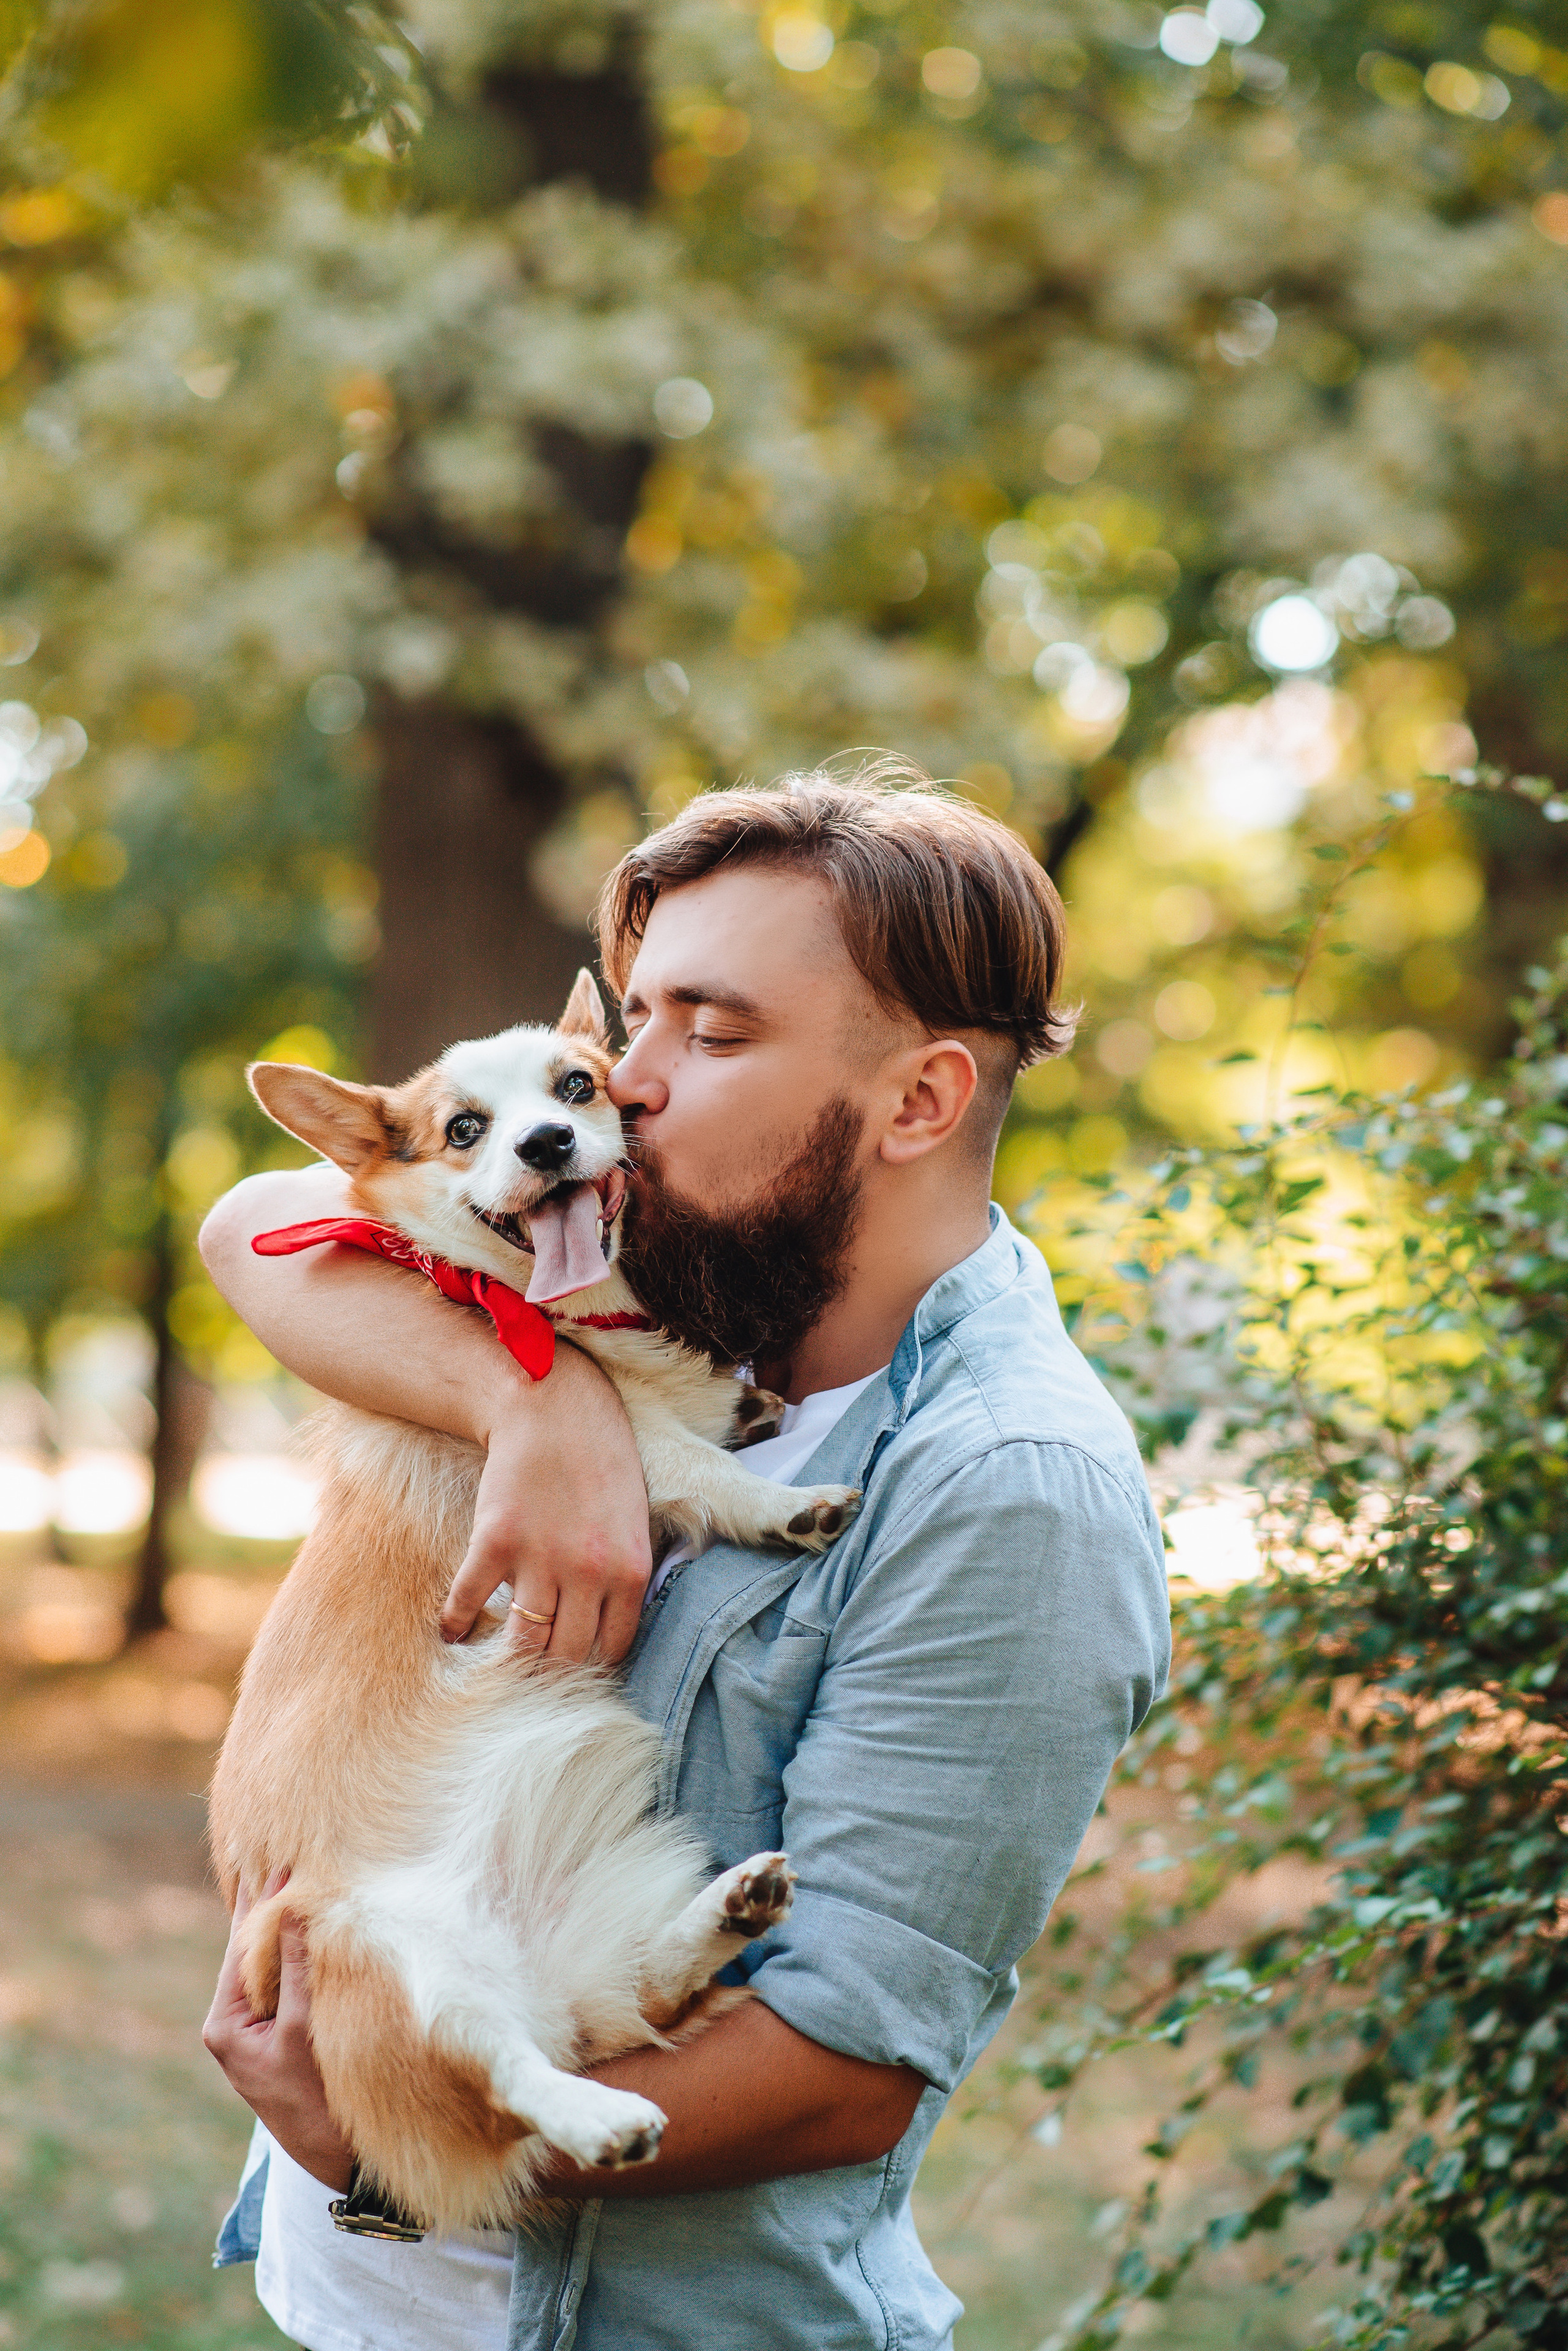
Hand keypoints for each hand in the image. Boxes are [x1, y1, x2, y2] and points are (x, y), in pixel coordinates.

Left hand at [202, 1878, 352, 2193]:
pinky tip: (311, 1926)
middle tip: (286, 1856)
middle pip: (249, 1952)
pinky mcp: (276, 2035)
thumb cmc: (315, 2102)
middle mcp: (231, 2023)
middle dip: (269, 1909)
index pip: (240, 1947)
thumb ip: (294, 1970)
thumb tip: (290, 1910)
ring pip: (267, 1966)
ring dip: (285, 1928)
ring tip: (298, 1879)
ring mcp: (253, 2030)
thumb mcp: (302, 2031)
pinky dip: (297, 1953)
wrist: (334, 2161)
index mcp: (223, 2024)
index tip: (279, 1860)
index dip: (261, 1903)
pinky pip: (283, 1983)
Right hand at [440, 1343, 652, 1664]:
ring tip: (497, 1666)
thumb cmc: (599, 1462)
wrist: (553, 1407)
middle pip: (567, 1654)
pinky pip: (470, 1602)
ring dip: (508, 1661)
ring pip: (524, 1642)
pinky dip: (456, 1624)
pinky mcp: (495, 1541)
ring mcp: (540, 1559)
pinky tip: (452, 1633)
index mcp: (629, 1571)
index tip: (574, 1670)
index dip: (590, 1667)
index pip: (611, 1649)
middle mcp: (588, 1573)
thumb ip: (623, 1577)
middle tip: (534, 1677)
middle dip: (551, 1672)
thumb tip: (606, 1632)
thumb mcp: (632, 1522)